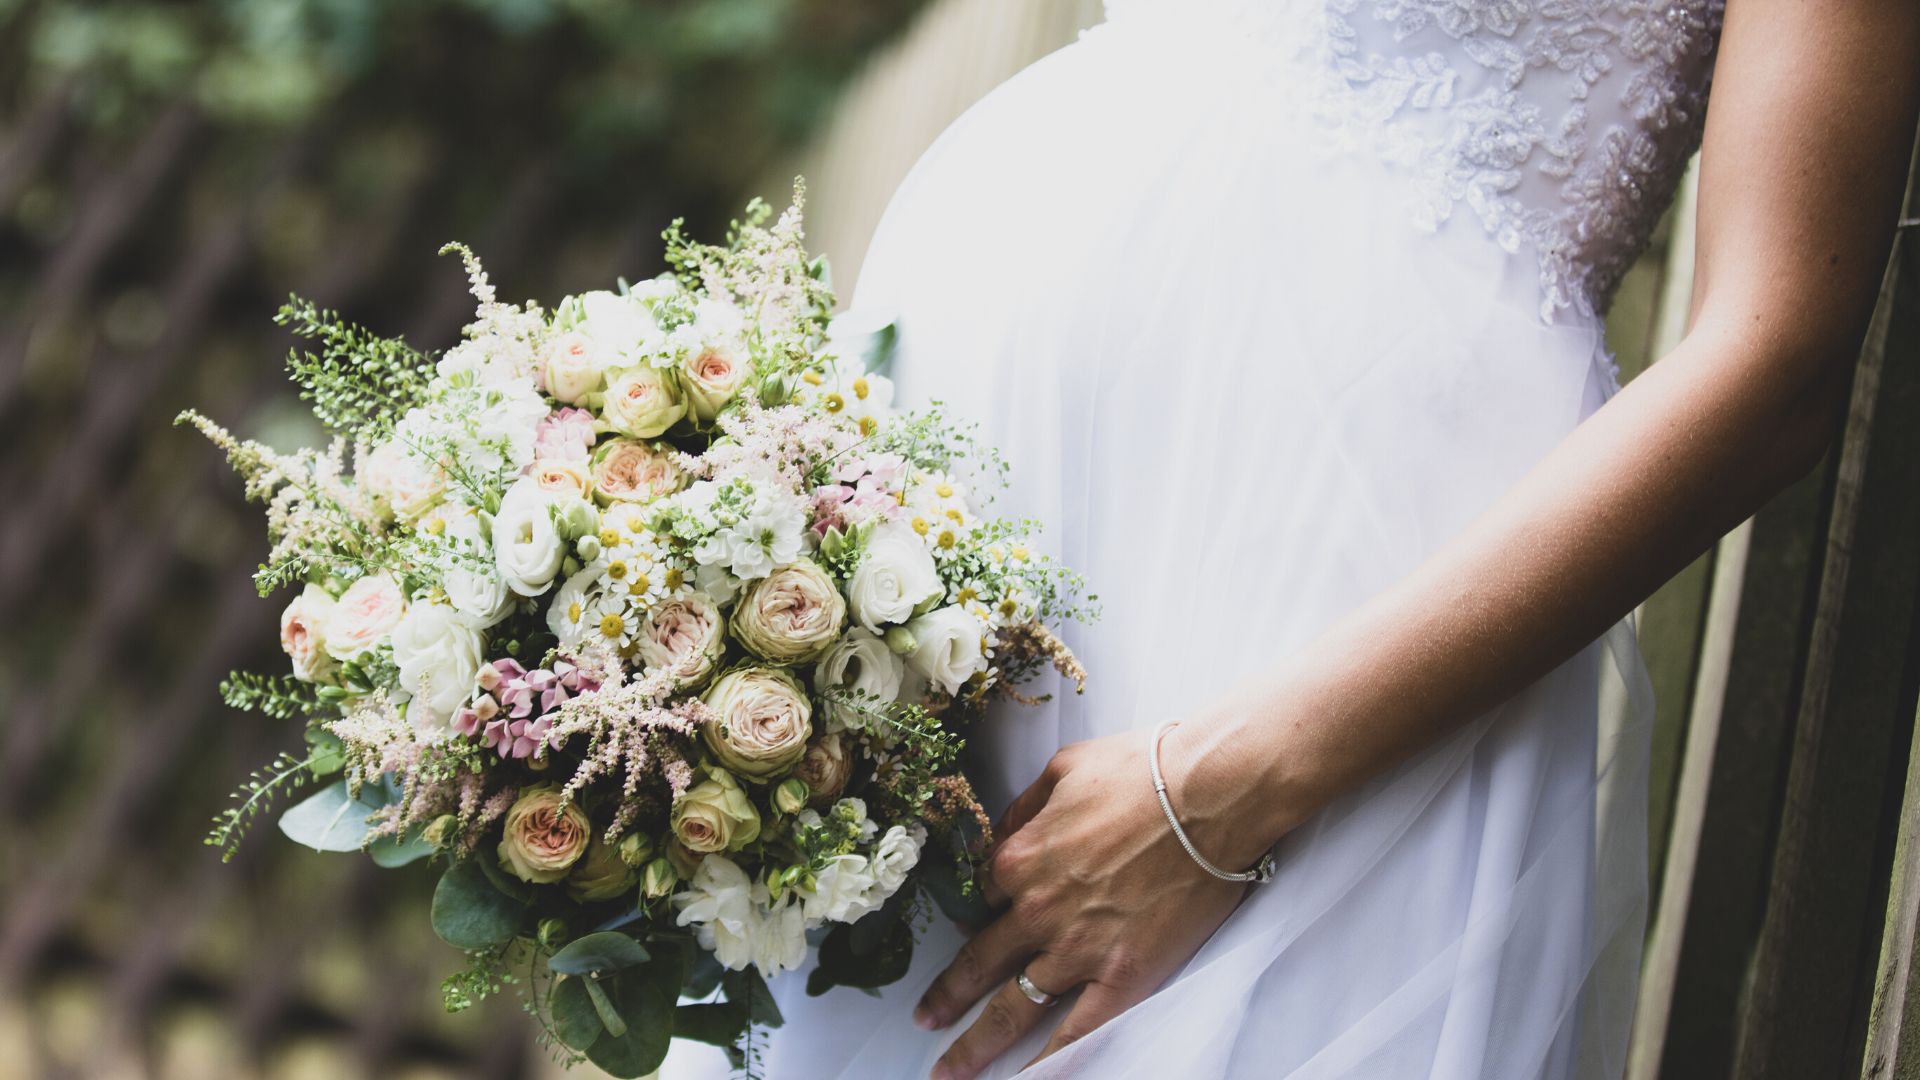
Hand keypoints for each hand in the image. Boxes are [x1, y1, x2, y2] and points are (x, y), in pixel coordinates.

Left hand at [914, 727, 1258, 1079]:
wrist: (1211, 793)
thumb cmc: (1142, 771)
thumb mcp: (1063, 769)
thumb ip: (1024, 808)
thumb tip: (1006, 834)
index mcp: (1018, 859)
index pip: (982, 899)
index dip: (982, 913)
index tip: (982, 927)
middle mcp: (1036, 911)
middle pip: (979, 964)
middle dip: (947, 997)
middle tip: (925, 1020)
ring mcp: (1077, 949)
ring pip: (1014, 1008)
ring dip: (976, 1044)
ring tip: (951, 1070)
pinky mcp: (1123, 976)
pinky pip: (1078, 1031)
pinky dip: (1050, 1061)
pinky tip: (1027, 1078)